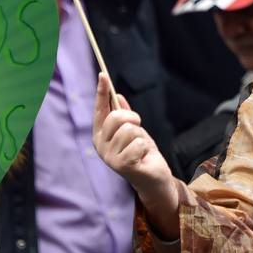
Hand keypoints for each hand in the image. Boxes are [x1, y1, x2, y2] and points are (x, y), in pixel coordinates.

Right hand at [92, 73, 179, 238]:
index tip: (102, 74)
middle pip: (117, 117)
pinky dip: (145, 148)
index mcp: (101, 135)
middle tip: (139, 128)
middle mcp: (100, 146)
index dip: (101, 92)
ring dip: (141, 137)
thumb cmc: (141, 152)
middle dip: (133, 118)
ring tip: (140, 148)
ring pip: (130, 130)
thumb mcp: (134, 129)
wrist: (153, 177)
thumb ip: (124, 114)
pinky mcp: (121, 165)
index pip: (100, 110)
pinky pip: (138, 143)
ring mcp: (109, 157)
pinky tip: (142, 157)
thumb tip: (116, 94)